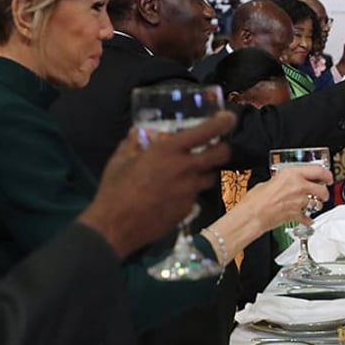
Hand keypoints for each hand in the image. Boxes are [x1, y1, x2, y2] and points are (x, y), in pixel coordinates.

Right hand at [79, 112, 235, 257]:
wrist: (115, 226)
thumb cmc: (115, 188)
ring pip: (210, 177)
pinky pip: (194, 196)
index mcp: (169, 150)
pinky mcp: (188, 210)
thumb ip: (133, 142)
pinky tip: (171, 195)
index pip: (206, 131)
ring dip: (204, 172)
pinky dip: (188, 192)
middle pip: (221, 155)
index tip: (228, 117)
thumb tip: (138, 132)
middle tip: (217, 147)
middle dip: (223, 148)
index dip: (223, 122)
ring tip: (188, 173)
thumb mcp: (120, 158)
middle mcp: (186, 169)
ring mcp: (189, 192)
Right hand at [239, 163, 332, 228]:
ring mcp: (299, 201)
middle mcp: (299, 186)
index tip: (328, 177)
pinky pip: (308, 218)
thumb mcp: (270, 181)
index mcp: (291, 174)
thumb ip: (283, 180)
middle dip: (324, 192)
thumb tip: (287, 182)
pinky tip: (306, 218)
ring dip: (318, 204)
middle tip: (323, 193)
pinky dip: (308, 219)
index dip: (327, 174)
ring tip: (314, 204)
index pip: (318, 171)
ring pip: (318, 203)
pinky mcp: (297, 215)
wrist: (252, 215)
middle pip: (322, 189)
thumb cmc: (255, 199)